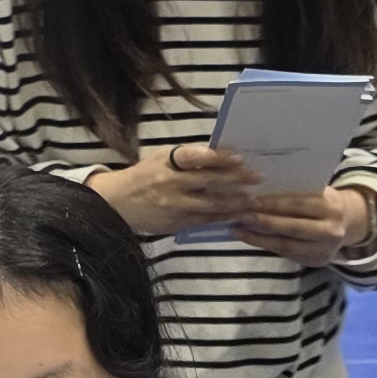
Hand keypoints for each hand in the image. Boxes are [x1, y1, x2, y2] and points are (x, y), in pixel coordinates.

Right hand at [87, 140, 260, 239]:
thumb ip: (188, 157)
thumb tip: (222, 154)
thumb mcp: (161, 159)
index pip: (194, 156)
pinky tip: (238, 214)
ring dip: (236, 201)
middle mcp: (171, 182)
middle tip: (257, 177)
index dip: (217, 157)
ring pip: (211, 204)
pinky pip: (205, 220)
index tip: (239, 156)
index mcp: (167, 161)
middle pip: (209, 180)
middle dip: (236, 179)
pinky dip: (224, 217)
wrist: (118, 203)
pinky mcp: (177, 223)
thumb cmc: (146, 175)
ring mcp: (175, 204)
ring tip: (254, 199)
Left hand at [234, 181, 376, 268]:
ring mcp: (324, 249)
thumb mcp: (317, 191)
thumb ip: (296, 191)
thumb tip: (257, 186)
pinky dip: (265, 245)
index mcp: (331, 207)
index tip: (249, 199)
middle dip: (264, 222)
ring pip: (286, 244)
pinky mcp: (316, 261)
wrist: (349, 223)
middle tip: (239, 215)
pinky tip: (248, 237)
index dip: (273, 203)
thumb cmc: (324, 200)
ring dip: (258, 237)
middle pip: (293, 227)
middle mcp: (330, 230)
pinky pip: (286, 253)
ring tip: (236, 229)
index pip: (299, 204)